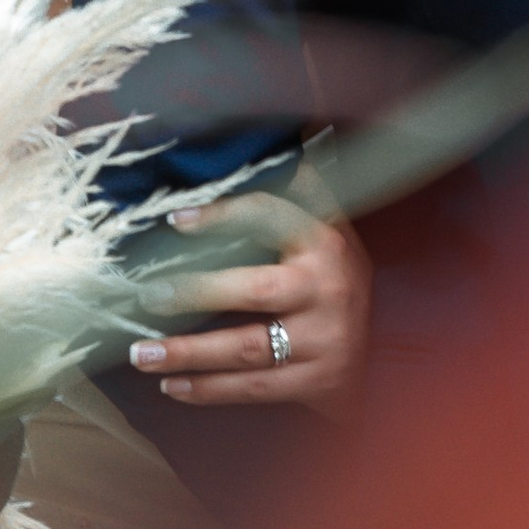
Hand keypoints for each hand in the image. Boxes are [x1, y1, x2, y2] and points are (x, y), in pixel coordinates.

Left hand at [125, 178, 369, 419]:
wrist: (387, 358)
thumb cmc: (336, 282)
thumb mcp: (330, 232)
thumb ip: (304, 193)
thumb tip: (294, 138)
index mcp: (326, 243)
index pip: (270, 218)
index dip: (222, 216)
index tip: (175, 220)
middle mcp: (328, 289)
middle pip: (254, 290)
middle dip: (195, 293)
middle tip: (146, 297)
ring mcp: (324, 340)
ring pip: (246, 346)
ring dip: (188, 352)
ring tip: (141, 354)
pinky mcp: (317, 382)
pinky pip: (253, 387)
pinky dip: (208, 390)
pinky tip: (172, 386)